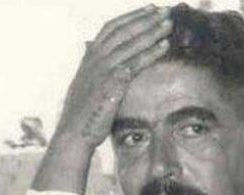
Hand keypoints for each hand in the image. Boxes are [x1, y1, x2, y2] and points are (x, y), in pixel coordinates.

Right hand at [33, 5, 172, 192]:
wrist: (74, 133)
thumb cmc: (83, 112)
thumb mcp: (85, 83)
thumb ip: (92, 65)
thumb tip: (89, 49)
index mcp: (89, 56)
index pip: (112, 28)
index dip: (131, 16)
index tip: (149, 9)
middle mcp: (95, 59)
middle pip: (123, 30)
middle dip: (145, 18)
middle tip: (164, 10)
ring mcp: (102, 70)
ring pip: (130, 44)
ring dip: (152, 31)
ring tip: (169, 23)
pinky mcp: (111, 84)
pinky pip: (135, 64)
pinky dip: (151, 53)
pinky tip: (165, 46)